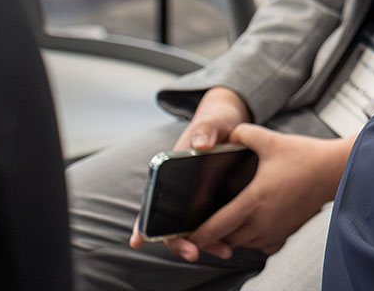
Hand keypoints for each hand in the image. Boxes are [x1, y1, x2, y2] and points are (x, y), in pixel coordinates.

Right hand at [129, 87, 251, 253]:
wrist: (233, 122)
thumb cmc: (216, 121)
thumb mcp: (212, 121)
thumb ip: (206, 129)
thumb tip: (201, 143)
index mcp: (168, 173)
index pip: (150, 202)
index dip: (143, 224)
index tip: (140, 240)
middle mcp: (179, 190)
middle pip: (171, 223)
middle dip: (179, 241)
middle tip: (194, 253)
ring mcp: (197, 197)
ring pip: (194, 226)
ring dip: (205, 242)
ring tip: (224, 250)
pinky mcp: (216, 200)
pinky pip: (214, 221)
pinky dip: (220, 233)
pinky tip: (233, 241)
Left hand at [156, 127, 354, 260]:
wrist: (335, 170)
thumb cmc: (306, 156)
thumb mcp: (270, 139)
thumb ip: (242, 134)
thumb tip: (226, 134)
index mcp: (253, 200)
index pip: (215, 228)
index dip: (197, 234)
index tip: (186, 232)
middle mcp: (262, 221)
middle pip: (225, 240)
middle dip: (213, 235)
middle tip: (203, 225)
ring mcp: (275, 229)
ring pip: (242, 244)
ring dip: (232, 236)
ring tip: (226, 222)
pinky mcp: (286, 233)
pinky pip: (261, 246)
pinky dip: (252, 239)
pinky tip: (253, 224)